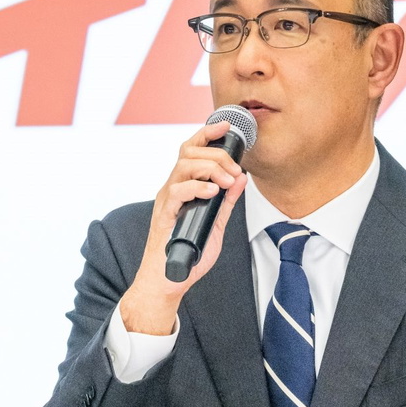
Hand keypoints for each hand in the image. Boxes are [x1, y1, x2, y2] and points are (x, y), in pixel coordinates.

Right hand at [119, 119, 246, 334]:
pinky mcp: (163, 215)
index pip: (191, 150)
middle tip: (235, 170)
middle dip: (216, 153)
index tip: (226, 125)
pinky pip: (177, 192)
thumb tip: (241, 179)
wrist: (167, 280)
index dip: (207, 134)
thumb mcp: (215, 223)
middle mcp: (172, 189)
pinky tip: (213, 192)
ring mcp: (166, 201)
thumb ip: (227, 201)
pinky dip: (197, 187)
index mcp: (183, 187)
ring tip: (226, 181)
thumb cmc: (188, 254)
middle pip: (187, 152)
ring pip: (182, 166)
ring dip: (210, 168)